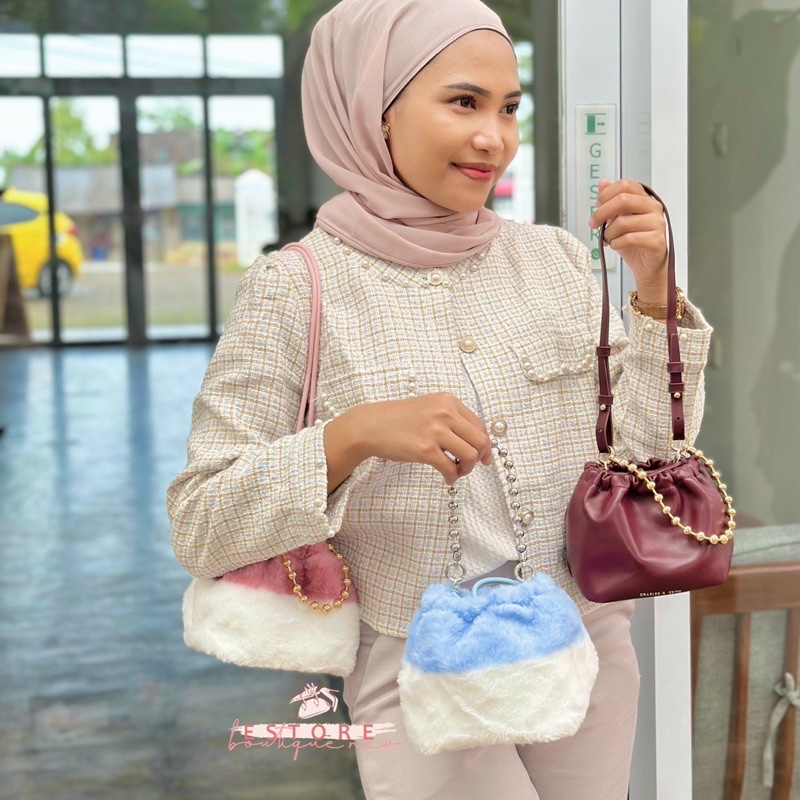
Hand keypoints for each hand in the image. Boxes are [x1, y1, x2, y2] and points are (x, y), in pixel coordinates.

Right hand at [342, 393, 493, 485]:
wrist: (370, 425)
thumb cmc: (398, 419)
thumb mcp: (429, 408)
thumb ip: (451, 418)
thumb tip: (474, 441)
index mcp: (448, 401)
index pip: (480, 425)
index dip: (485, 445)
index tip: (484, 456)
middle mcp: (445, 413)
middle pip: (480, 441)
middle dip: (480, 458)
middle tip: (470, 467)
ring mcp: (435, 431)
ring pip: (470, 455)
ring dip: (467, 469)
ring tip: (456, 472)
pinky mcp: (425, 449)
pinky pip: (451, 468)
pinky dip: (452, 477)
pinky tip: (446, 478)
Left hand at [588, 178, 668, 300]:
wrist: (646, 266)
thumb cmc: (633, 243)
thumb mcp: (618, 220)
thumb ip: (611, 201)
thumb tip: (603, 183)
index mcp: (644, 199)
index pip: (625, 185)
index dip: (607, 194)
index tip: (597, 207)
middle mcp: (653, 208)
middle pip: (623, 199)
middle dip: (602, 213)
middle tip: (594, 224)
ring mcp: (657, 224)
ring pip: (623, 222)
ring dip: (609, 234)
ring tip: (609, 239)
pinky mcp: (657, 241)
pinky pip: (629, 239)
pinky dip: (616, 243)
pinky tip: (616, 245)